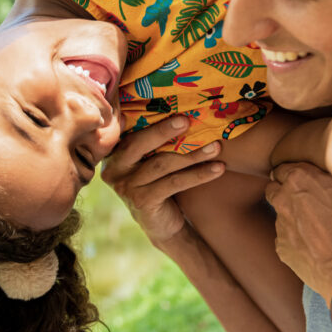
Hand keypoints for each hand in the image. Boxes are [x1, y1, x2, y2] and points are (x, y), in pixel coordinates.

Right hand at [101, 117, 224, 245]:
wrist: (162, 224)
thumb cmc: (159, 183)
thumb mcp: (151, 160)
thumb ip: (153, 139)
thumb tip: (183, 107)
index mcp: (113, 153)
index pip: (129, 131)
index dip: (146, 118)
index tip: (169, 106)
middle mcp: (113, 169)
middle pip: (138, 144)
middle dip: (164, 131)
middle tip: (188, 120)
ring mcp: (126, 187)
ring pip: (162, 164)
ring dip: (192, 154)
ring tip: (216, 146)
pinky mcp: (142, 202)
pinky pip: (174, 183)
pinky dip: (199, 174)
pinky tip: (219, 168)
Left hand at [266, 163, 331, 302]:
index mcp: (302, 177)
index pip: (286, 166)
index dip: (298, 173)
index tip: (308, 180)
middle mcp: (284, 198)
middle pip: (276, 186)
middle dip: (287, 189)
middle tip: (309, 199)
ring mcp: (281, 224)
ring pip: (280, 212)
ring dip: (292, 214)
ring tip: (315, 226)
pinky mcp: (281, 248)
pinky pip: (285, 237)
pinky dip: (296, 238)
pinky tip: (314, 246)